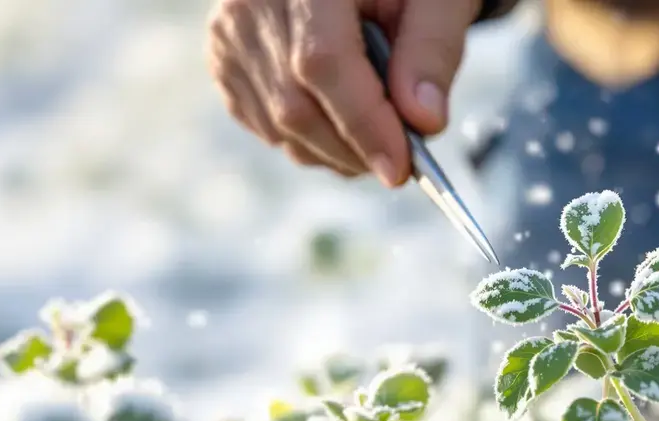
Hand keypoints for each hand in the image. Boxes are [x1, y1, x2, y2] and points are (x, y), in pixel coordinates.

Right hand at [206, 0, 480, 184]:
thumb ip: (433, 49)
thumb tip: (424, 121)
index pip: (323, 62)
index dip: (362, 122)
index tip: (399, 167)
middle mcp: (252, 3)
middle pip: (296, 106)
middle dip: (355, 149)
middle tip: (403, 158)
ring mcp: (230, 36)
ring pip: (281, 128)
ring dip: (337, 152)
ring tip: (379, 129)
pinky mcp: (224, 64)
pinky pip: (269, 130)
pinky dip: (314, 143)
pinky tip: (343, 119)